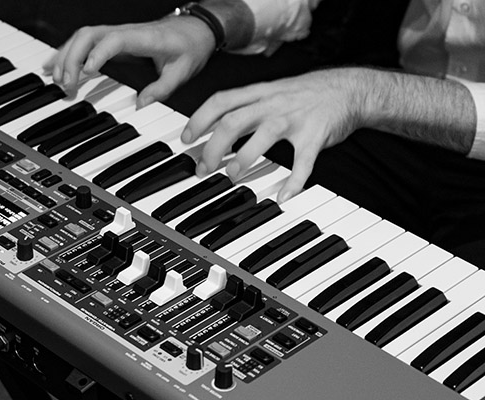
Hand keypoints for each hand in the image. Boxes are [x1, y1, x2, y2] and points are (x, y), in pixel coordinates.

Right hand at [43, 17, 215, 107]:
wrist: (196, 28)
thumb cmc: (189, 47)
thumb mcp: (182, 72)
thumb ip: (162, 89)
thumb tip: (140, 105)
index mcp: (144, 38)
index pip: (114, 40)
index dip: (98, 53)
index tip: (87, 71)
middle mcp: (126, 32)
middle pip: (89, 35)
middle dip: (72, 57)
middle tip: (67, 84)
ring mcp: (117, 33)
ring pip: (82, 37)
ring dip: (66, 56)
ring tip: (56, 80)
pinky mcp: (113, 39)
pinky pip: (85, 42)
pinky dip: (68, 53)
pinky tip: (55, 67)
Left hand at [181, 68, 362, 201]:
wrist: (348, 89)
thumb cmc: (303, 94)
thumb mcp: (270, 91)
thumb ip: (245, 107)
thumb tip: (214, 128)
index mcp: (260, 93)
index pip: (221, 101)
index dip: (200, 119)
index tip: (186, 139)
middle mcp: (273, 103)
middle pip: (235, 121)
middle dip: (214, 146)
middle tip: (204, 168)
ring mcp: (295, 119)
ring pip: (264, 136)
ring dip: (244, 158)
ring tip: (232, 175)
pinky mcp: (316, 136)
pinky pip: (304, 161)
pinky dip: (294, 181)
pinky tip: (284, 195)